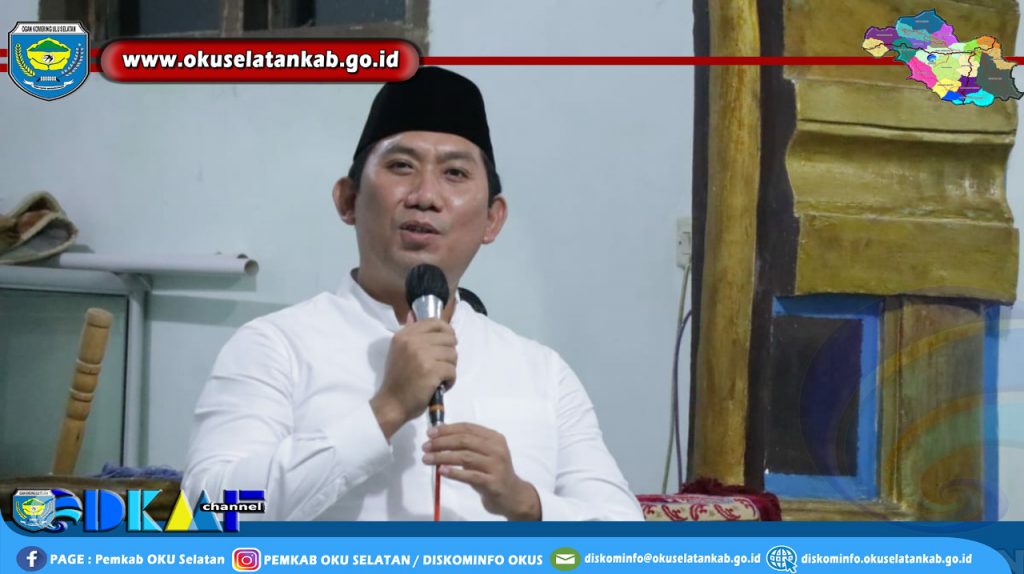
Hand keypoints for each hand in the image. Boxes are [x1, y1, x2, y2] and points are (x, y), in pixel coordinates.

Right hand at [371, 312, 456, 438]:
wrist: (392, 403)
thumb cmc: (398, 379)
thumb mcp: (399, 351)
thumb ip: (410, 335)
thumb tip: (414, 314)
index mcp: (404, 335)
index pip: (435, 322)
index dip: (446, 331)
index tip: (446, 343)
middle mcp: (412, 341)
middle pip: (448, 338)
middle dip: (449, 353)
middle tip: (441, 365)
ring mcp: (422, 355)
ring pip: (453, 355)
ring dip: (450, 368)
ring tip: (439, 377)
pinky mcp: (431, 370)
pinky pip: (452, 370)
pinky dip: (450, 380)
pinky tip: (440, 386)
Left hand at [422, 423, 540, 520]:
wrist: (512, 496)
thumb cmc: (493, 473)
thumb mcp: (483, 455)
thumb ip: (467, 445)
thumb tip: (439, 435)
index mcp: (494, 438)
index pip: (468, 428)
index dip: (447, 429)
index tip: (430, 433)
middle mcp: (497, 449)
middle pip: (465, 441)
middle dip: (442, 442)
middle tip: (425, 446)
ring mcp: (496, 466)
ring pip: (465, 457)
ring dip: (443, 457)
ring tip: (427, 459)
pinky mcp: (493, 483)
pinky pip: (471, 476)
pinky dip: (454, 473)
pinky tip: (441, 471)